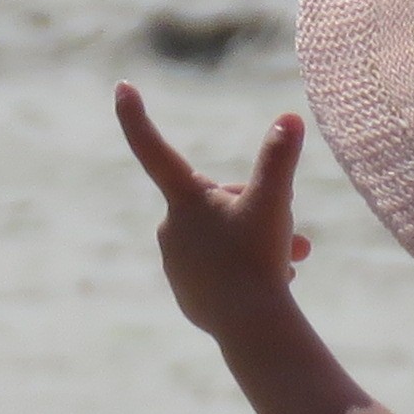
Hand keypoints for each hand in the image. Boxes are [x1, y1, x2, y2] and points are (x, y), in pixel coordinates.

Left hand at [121, 88, 308, 335]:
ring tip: (288, 263)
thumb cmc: (257, 258)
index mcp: (184, 200)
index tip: (121, 86)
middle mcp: (170, 228)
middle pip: (218, 202)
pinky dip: (244, 272)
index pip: (153, 147)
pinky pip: (219, 272)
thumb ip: (280, 158)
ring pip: (224, 239)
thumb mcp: (274, 202)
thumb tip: (291, 119)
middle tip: (292, 234)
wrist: (249, 326)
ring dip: (257, 243)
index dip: (135, 116)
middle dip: (257, 211)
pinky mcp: (188, 294)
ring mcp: (176, 263)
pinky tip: (266, 285)